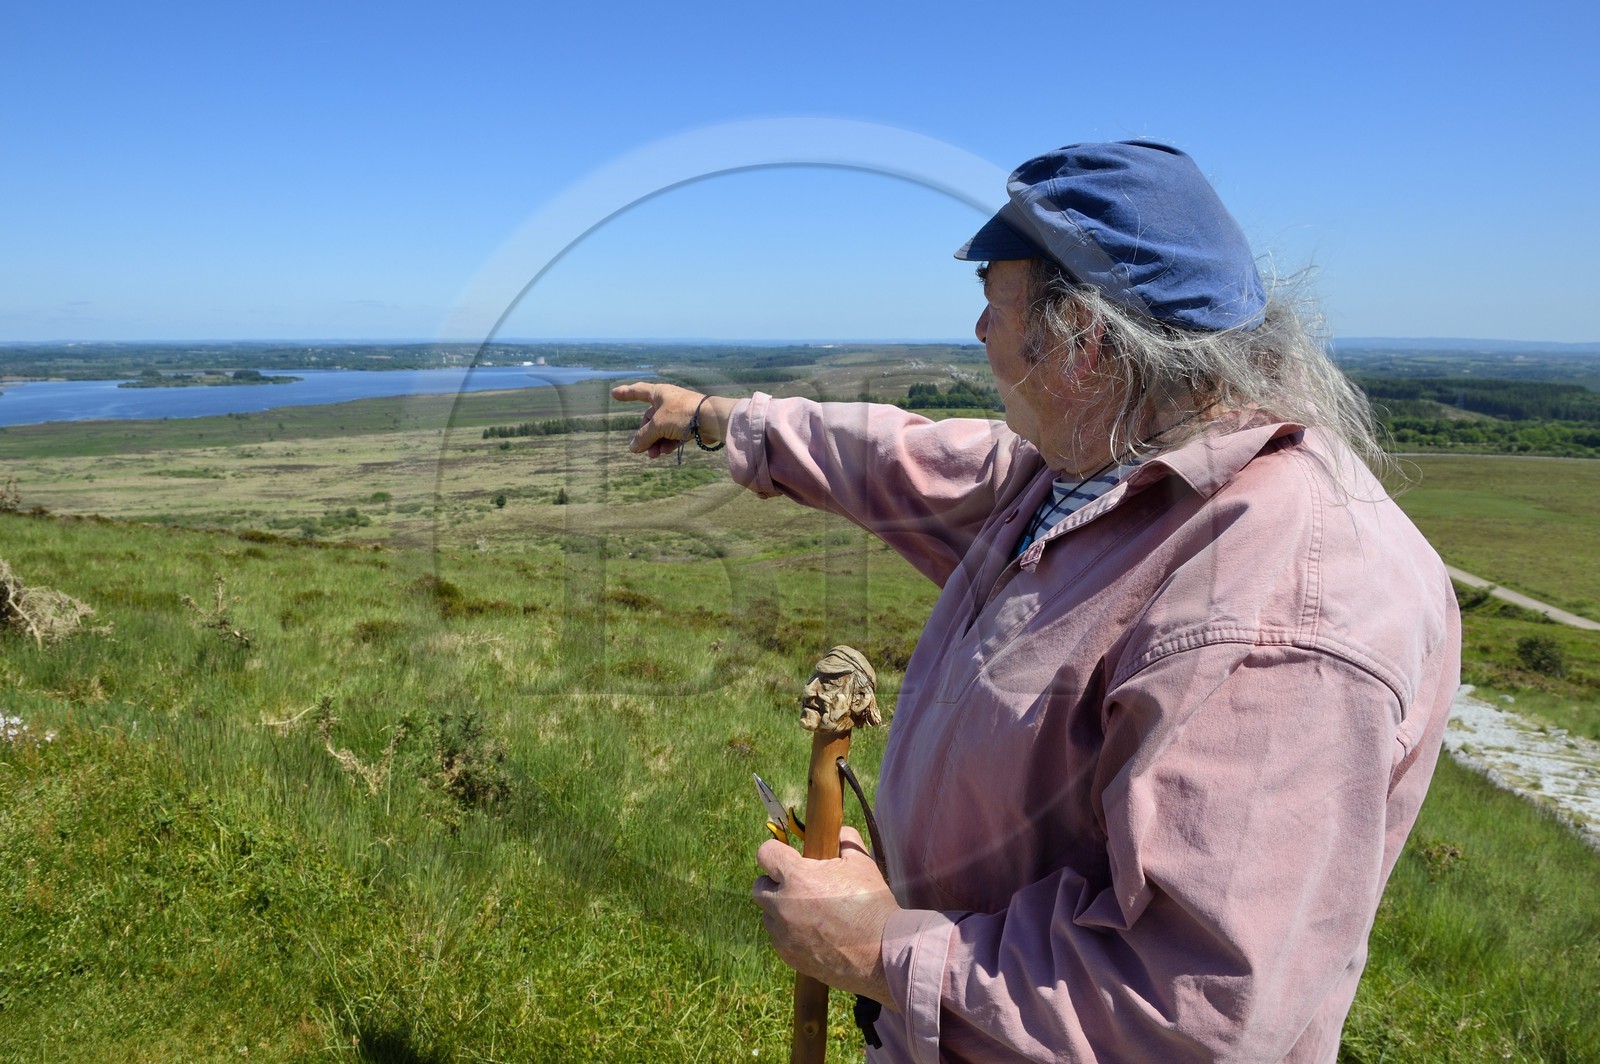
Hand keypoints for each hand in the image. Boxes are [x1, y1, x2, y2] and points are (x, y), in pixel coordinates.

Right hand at [609, 382, 734, 458]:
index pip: (638, 391)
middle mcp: (668, 402)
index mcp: (660, 393)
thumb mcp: (658, 425)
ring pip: (661, 429)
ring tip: (654, 455)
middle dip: (645, 435)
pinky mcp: (689, 425)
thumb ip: (643, 436)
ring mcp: (679, 414)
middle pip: (649, 419)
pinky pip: (672, 435)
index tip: (614, 393)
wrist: (712, 420)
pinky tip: (665, 452)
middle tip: (641, 449)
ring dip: (655, 442)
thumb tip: (633, 447)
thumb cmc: (683, 415)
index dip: (626, 393)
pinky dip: (667, 443)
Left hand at [753, 826, 900, 1010]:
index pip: (765, 853)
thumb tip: (837, 831)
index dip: (776, 850)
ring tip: (808, 911)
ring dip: (780, 909)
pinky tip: (814, 933)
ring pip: (768, 915)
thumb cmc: (871, 904)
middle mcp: (783, 906)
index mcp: (797, 878)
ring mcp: (783, 934)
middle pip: (759, 887)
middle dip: (773, 882)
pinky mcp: (788, 955)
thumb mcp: (861, 862)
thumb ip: (844, 840)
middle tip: (797, 883)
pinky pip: (779, 938)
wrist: (881, 953)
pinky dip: (789, 932)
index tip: (787, 854)